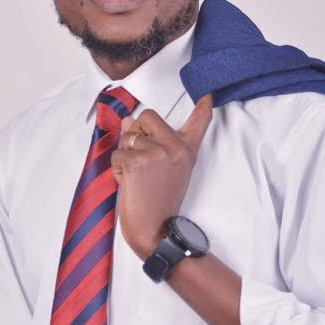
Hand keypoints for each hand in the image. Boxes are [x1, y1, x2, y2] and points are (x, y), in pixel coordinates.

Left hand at [110, 93, 212, 259]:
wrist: (156, 231)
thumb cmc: (159, 200)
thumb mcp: (163, 168)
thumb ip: (150, 141)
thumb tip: (129, 119)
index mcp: (186, 150)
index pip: (199, 122)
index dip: (203, 106)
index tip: (208, 93)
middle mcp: (174, 148)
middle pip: (146, 116)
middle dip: (136, 132)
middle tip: (143, 160)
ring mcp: (156, 154)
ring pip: (127, 136)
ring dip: (125, 155)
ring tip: (138, 176)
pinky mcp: (137, 162)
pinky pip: (117, 153)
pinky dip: (117, 169)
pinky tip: (129, 184)